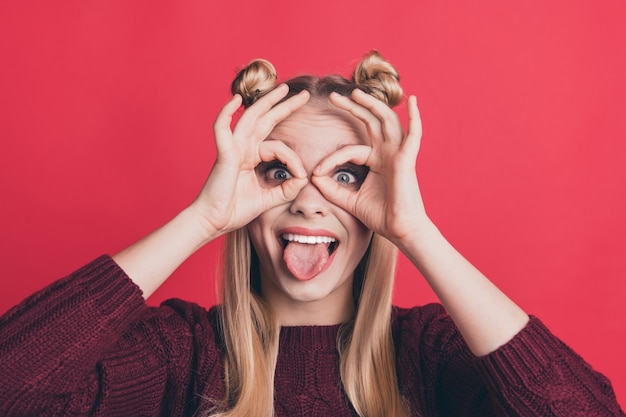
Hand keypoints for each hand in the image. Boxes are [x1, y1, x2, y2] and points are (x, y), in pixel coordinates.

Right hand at [192, 85, 309, 237]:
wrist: (214, 221)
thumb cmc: (235, 210)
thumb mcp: (269, 199)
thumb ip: (287, 189)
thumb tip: (304, 177)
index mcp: (252, 157)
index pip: (278, 146)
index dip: (294, 159)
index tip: (301, 175)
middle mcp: (243, 148)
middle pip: (266, 120)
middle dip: (285, 106)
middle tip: (304, 95)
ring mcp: (233, 149)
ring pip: (251, 118)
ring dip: (267, 101)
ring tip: (283, 89)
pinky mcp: (224, 154)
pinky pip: (222, 128)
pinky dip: (226, 112)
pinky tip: (235, 100)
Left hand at [312, 89, 425, 244]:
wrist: (400, 230)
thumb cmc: (381, 216)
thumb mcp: (349, 200)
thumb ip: (331, 188)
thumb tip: (313, 176)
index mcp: (376, 161)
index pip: (350, 149)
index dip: (331, 159)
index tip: (316, 172)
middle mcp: (388, 153)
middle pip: (370, 122)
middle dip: (353, 107)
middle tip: (333, 96)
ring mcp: (398, 154)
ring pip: (386, 121)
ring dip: (372, 104)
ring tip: (356, 92)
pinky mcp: (407, 160)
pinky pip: (413, 135)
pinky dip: (414, 117)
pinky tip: (413, 100)